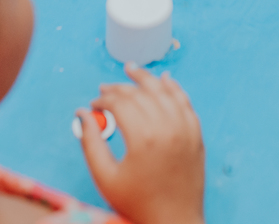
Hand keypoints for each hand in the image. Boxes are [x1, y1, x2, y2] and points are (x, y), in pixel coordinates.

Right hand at [78, 64, 205, 223]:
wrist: (174, 221)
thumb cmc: (137, 203)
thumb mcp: (105, 177)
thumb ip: (90, 143)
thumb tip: (82, 114)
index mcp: (143, 138)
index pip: (120, 104)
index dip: (104, 100)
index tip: (94, 105)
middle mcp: (167, 128)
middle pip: (140, 94)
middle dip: (120, 88)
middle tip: (106, 89)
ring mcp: (185, 130)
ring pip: (164, 92)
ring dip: (146, 79)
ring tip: (131, 70)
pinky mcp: (195, 135)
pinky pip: (185, 103)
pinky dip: (174, 88)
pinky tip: (165, 79)